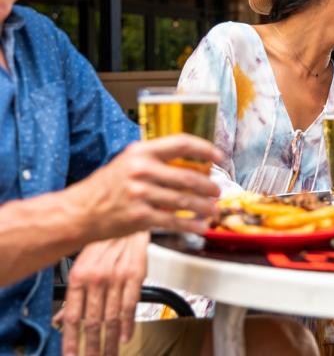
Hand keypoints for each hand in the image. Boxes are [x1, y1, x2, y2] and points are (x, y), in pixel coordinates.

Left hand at [56, 232, 147, 355]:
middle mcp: (96, 277)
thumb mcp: (84, 262)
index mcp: (80, 275)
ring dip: (110, 340)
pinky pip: (130, 305)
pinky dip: (128, 324)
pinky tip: (125, 336)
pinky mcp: (135, 275)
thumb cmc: (106, 239)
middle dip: (92, 345)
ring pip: (111, 317)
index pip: (72, 315)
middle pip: (92, 321)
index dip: (71, 339)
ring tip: (109, 353)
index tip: (71, 355)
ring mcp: (116, 277)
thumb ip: (75, 292)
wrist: (128, 217)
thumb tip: (63, 317)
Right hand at [68, 133, 222, 241]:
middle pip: (187, 175)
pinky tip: (200, 226)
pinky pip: (173, 220)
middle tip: (217, 190)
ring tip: (213, 209)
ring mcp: (140, 194)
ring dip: (204, 206)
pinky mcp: (139, 216)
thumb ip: (156, 160)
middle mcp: (141, 170)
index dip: (204, 148)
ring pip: (183, 199)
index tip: (218, 156)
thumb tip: (190, 163)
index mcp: (141, 152)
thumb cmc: (107, 187)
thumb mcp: (128, 162)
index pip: (180, 143)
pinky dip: (190, 224)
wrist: (80, 212)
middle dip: (208, 185)